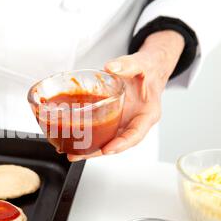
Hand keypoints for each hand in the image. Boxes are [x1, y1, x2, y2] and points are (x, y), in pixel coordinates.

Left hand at [68, 30, 184, 161]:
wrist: (148, 69)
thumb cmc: (148, 70)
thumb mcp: (141, 64)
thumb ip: (128, 65)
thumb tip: (111, 67)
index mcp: (147, 114)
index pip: (135, 134)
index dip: (121, 144)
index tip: (107, 149)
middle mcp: (134, 122)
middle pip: (117, 143)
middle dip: (98, 152)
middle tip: (79, 155)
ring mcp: (123, 122)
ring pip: (107, 140)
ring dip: (90, 149)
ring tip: (72, 153)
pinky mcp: (113, 119)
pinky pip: (101, 130)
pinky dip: (88, 135)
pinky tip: (73, 139)